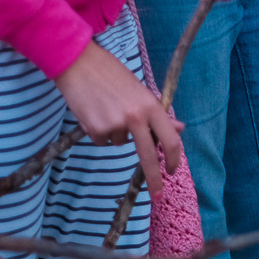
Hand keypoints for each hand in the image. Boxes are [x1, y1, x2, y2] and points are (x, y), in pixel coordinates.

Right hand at [52, 42, 181, 198]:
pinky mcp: (95, 129)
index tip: (172, 171)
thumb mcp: (141, 92)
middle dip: (154, 177)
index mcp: (151, 106)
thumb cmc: (113, 76)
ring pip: (121, 143)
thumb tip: (179, 129)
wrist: (80, 64)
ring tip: (108, 108)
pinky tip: (95, 113)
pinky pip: (102, 141)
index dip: (174, 158)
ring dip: (117, 133)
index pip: (170, 138)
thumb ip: (158, 114)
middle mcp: (136, 116)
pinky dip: (100, 132)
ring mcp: (115, 124)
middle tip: (158, 194)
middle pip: (149, 155)